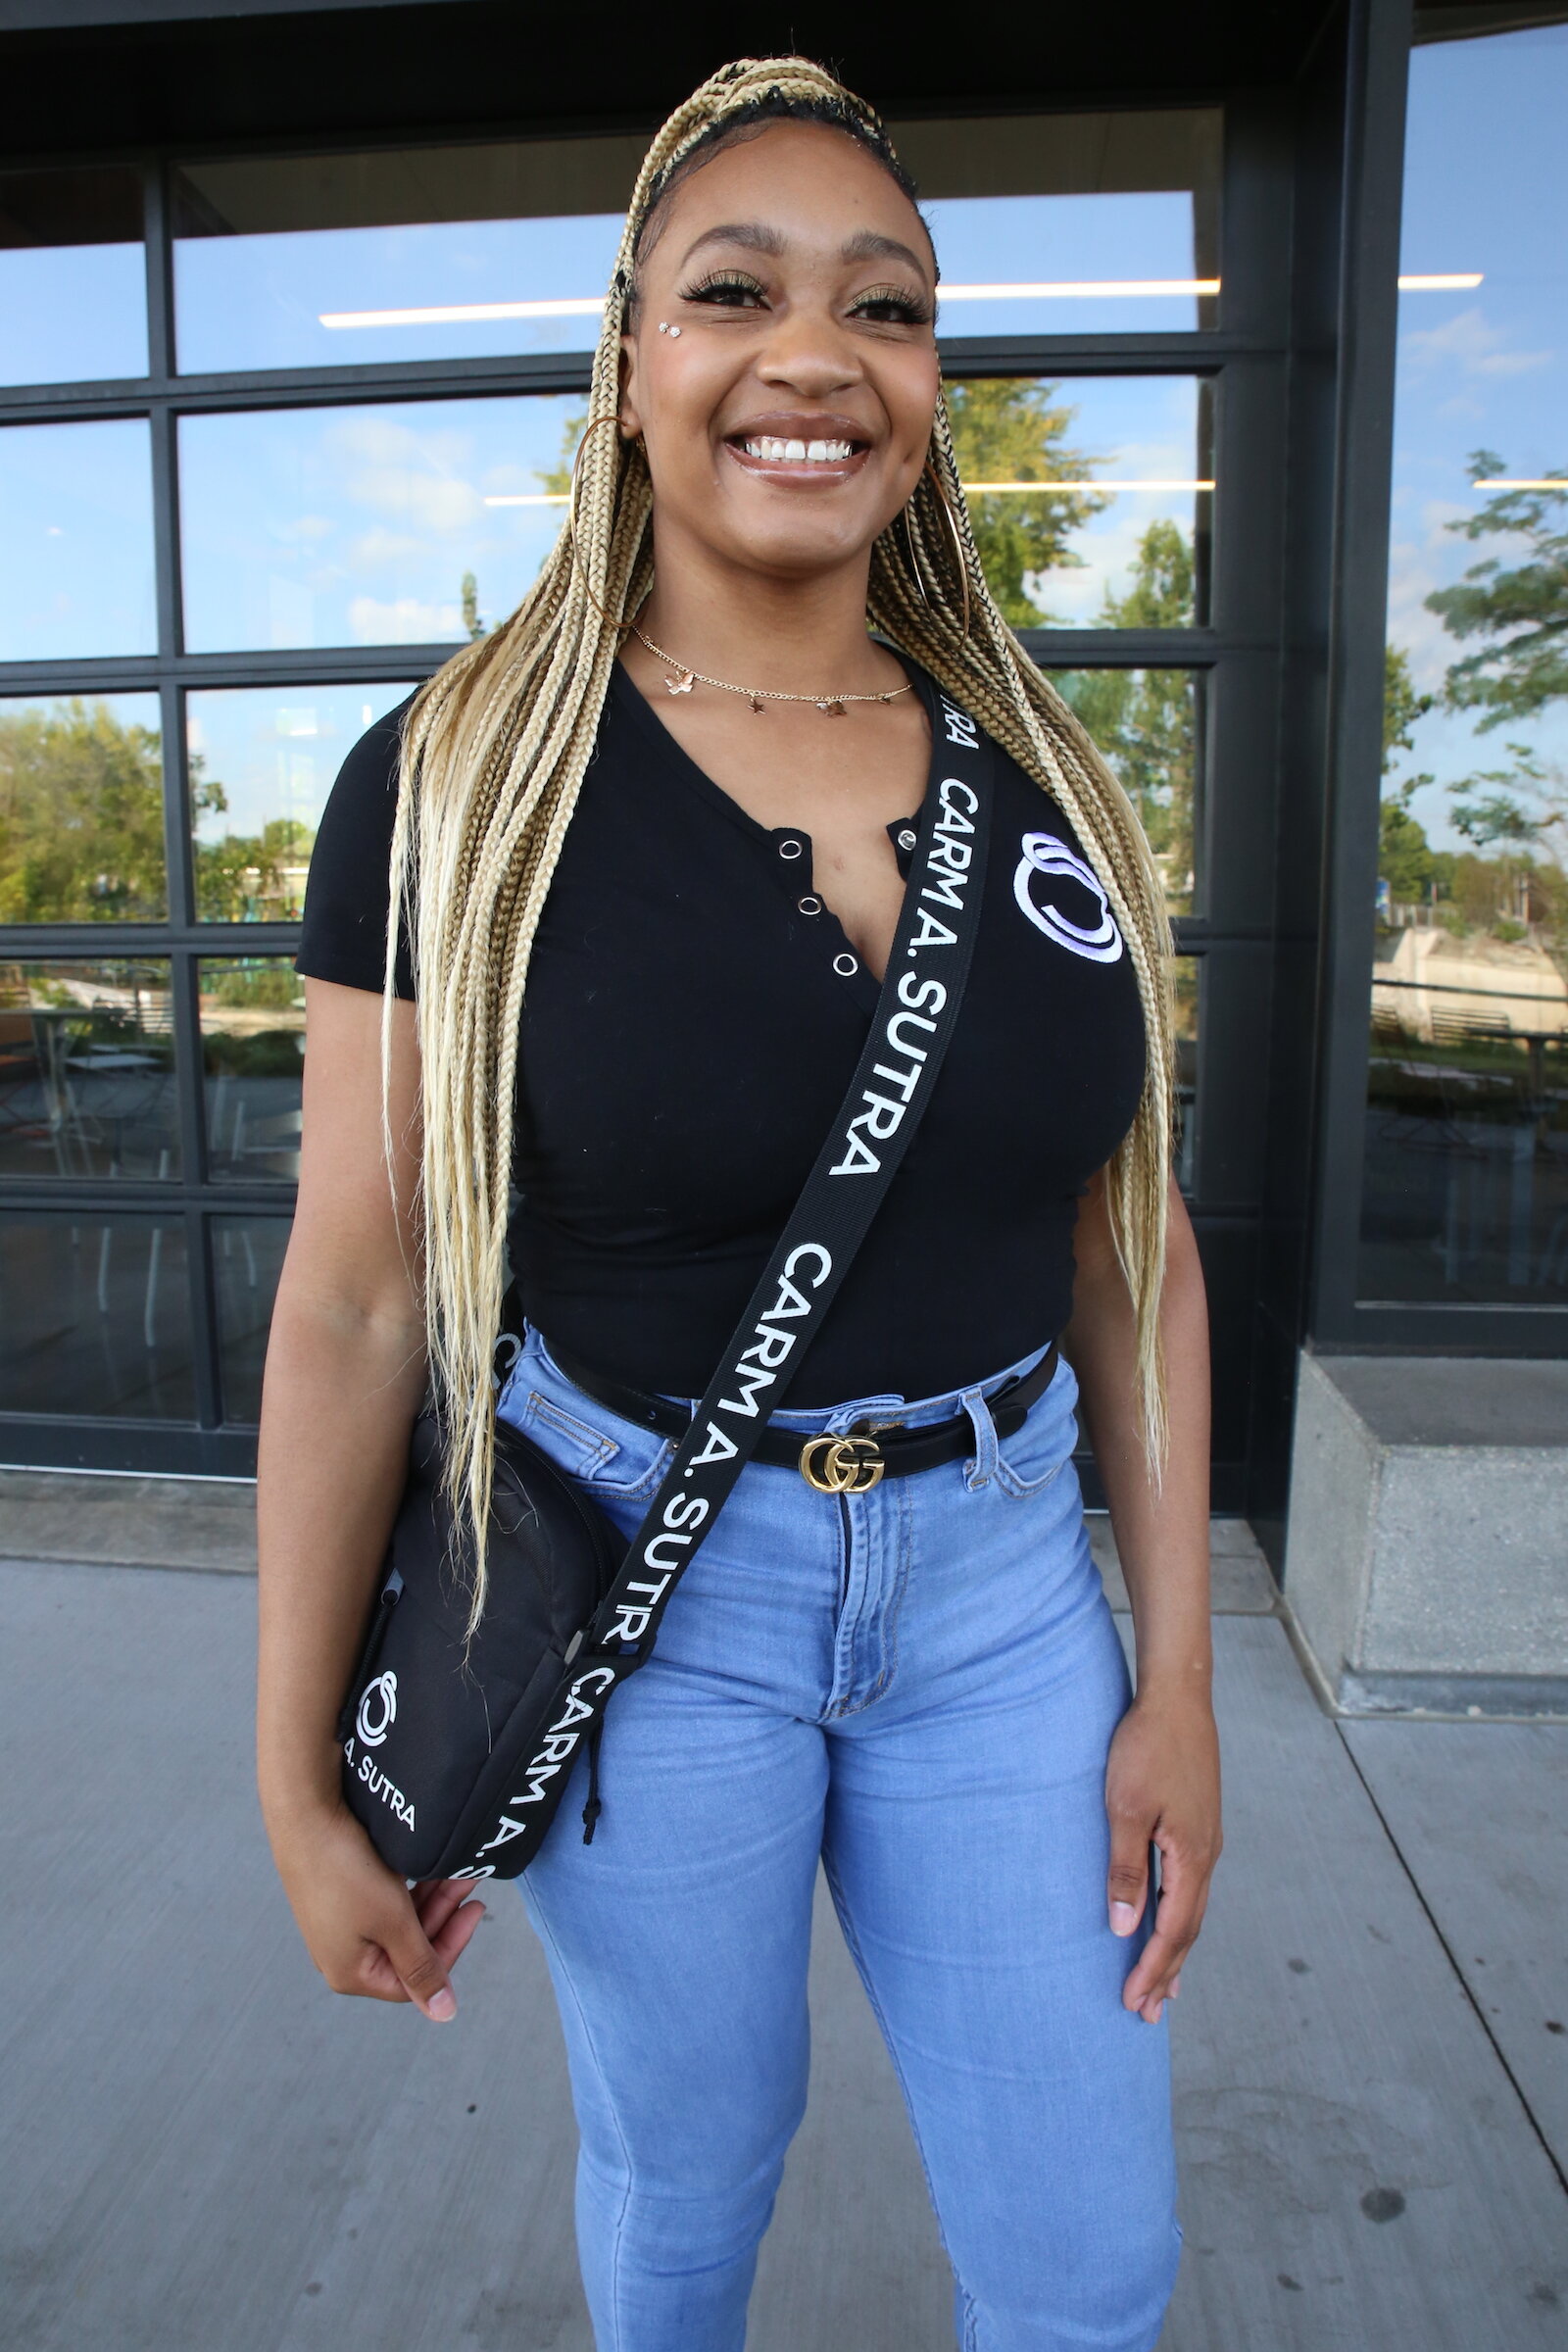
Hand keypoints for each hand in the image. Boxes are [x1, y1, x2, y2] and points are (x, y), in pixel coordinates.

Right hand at [268, 1796, 486, 2019]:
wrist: (306, 1815)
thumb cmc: (348, 1872)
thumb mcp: (394, 1923)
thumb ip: (421, 1967)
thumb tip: (444, 2014)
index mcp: (351, 1974)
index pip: (414, 1981)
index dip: (450, 1947)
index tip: (474, 1910)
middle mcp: (342, 1956)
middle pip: (408, 1949)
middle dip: (443, 1915)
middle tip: (467, 1882)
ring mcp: (339, 1926)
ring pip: (399, 1922)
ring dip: (431, 1898)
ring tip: (455, 1871)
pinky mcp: (339, 1897)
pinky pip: (383, 1902)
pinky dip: (410, 1888)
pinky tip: (427, 1869)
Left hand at [1104, 1686, 1221, 2023]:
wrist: (1177, 1697)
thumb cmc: (1146, 1747)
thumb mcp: (1125, 1809)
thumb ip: (1125, 1869)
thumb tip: (1123, 1927)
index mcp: (1192, 1858)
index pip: (1174, 1931)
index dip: (1153, 1970)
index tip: (1133, 2003)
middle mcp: (1206, 1856)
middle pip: (1189, 1930)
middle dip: (1166, 1974)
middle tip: (1146, 2014)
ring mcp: (1205, 1840)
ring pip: (1192, 1910)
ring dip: (1173, 1950)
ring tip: (1160, 1986)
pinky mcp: (1198, 1824)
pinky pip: (1190, 1886)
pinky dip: (1178, 1916)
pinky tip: (1165, 1920)